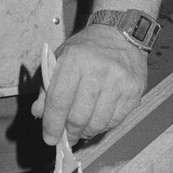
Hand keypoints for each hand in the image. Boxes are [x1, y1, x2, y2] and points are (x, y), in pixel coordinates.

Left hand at [31, 25, 147, 145]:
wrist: (121, 34)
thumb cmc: (87, 49)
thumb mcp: (61, 58)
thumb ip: (47, 86)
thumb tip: (39, 113)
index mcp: (74, 59)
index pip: (59, 101)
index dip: (52, 124)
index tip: (49, 138)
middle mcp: (97, 70)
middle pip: (78, 116)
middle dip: (69, 133)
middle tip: (66, 137)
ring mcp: (118, 81)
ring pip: (98, 123)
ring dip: (86, 132)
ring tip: (81, 130)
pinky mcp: (134, 91)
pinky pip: (115, 120)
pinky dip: (103, 127)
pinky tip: (97, 121)